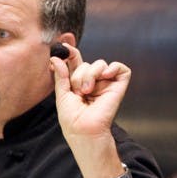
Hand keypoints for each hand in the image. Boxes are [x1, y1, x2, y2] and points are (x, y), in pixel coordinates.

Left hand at [49, 45, 130, 159]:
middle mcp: (93, 82)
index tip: (63, 47)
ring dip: (91, 74)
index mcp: (78, 83)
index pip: (76, 62)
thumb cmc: (72, 119)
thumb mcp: (62, 95)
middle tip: (79, 91)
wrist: (84, 131)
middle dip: (79, 75)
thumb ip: (60, 75)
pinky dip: (113, 67)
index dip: (71, 53)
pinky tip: (105, 76)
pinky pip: (119, 67)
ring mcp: (106, 83)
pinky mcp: (119, 85)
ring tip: (88, 91)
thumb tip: (56, 57)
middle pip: (86, 63)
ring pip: (99, 63)